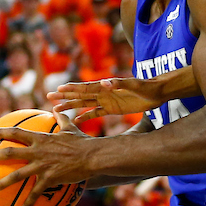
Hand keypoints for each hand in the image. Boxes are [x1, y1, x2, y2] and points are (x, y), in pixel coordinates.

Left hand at [0, 109, 93, 205]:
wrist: (91, 157)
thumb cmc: (82, 142)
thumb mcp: (70, 128)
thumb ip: (61, 118)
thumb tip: (55, 108)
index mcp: (40, 138)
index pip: (17, 133)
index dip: (2, 133)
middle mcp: (37, 152)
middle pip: (10, 154)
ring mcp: (41, 166)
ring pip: (17, 175)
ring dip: (2, 183)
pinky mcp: (49, 179)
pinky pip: (35, 193)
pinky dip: (28, 203)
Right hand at [47, 76, 164, 120]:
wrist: (157, 92)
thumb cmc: (146, 87)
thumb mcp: (134, 85)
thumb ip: (120, 83)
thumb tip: (104, 83)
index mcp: (107, 87)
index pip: (86, 87)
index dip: (72, 89)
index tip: (58, 88)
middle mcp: (104, 93)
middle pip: (80, 95)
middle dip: (65, 96)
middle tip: (49, 97)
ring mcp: (107, 101)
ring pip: (84, 104)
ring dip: (71, 107)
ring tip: (56, 110)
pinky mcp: (112, 108)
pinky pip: (95, 113)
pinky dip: (85, 117)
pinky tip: (76, 122)